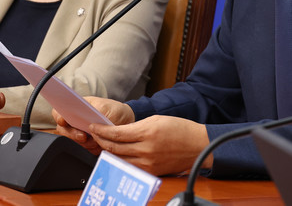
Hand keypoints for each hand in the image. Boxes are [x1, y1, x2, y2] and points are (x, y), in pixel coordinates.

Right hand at [53, 96, 134, 154]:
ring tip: (97, 139)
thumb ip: (96, 113)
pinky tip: (100, 144)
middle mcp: (75, 121)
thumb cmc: (114, 111)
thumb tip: (89, 123)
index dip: (59, 116)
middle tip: (84, 136)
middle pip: (63, 131)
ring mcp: (79, 133)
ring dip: (85, 143)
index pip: (59, 112)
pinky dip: (92, 149)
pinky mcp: (86, 145)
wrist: (125, 122)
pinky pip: (84, 150)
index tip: (64, 121)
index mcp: (76, 108)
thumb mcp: (107, 108)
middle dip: (73, 135)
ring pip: (73, 143)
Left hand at [88, 115, 210, 175]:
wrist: (198, 145)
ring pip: (118, 159)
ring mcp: (147, 163)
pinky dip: (120, 160)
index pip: (116, 133)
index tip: (94, 126)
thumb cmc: (181, 130)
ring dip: (107, 151)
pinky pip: (129, 167)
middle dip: (100, 140)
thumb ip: (136, 126)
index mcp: (147, 132)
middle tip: (94, 134)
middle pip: (113, 147)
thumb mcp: (157, 120)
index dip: (101, 130)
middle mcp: (146, 150)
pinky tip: (116, 154)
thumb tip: (119, 131)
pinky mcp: (150, 172)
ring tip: (102, 144)